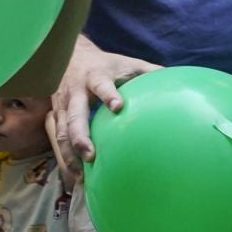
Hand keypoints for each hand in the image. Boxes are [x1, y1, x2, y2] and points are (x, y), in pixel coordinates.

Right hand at [50, 37, 161, 179]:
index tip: (118, 106)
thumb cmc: (107, 64)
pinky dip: (65, 157)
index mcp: (96, 76)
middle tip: (91, 156)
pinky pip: (56, 138)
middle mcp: (75, 91)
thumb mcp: (128, 64)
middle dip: (80, 136)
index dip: (108, 94)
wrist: (73, 55)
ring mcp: (62, 104)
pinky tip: (75, 175)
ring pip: (61, 131)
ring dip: (69, 153)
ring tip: (81, 175)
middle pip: (74, 115)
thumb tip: (178, 81)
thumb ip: (150, 72)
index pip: (102, 85)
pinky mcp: (54, 115)